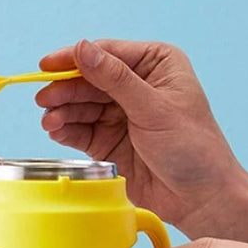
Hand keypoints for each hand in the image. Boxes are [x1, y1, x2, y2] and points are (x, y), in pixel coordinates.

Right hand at [36, 39, 247, 231]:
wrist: (203, 198)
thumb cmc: (194, 148)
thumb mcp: (153, 108)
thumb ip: (115, 79)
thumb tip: (82, 49)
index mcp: (156, 64)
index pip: (107, 53)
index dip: (75, 58)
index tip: (47, 65)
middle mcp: (137, 84)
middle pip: (89, 79)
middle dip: (65, 89)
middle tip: (44, 99)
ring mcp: (122, 113)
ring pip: (81, 105)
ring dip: (62, 111)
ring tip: (49, 121)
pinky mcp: (110, 141)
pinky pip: (81, 129)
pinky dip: (66, 129)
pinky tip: (56, 131)